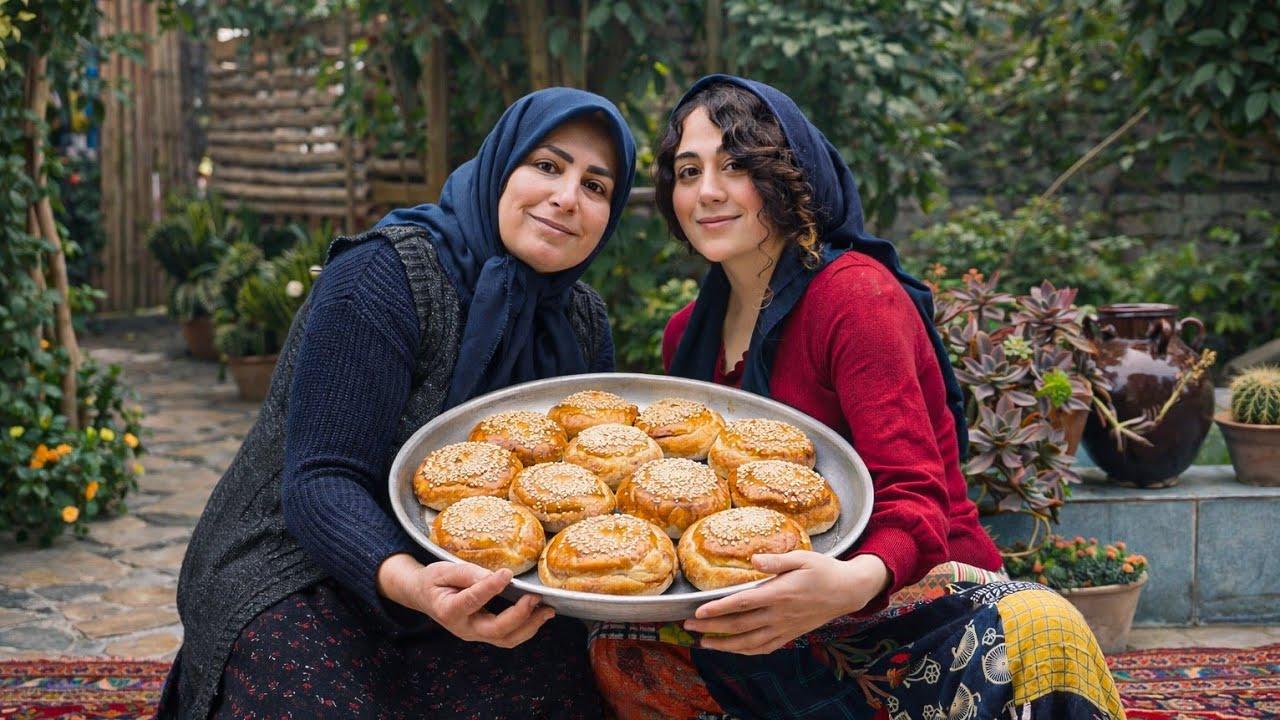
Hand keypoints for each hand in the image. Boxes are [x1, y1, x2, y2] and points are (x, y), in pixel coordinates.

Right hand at [376, 553, 553, 646]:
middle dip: (519, 616)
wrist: (424, 596)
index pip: (472, 601)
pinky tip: (539, 614)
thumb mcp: (444, 571)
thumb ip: (467, 574)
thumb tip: (494, 577)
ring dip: (530, 626)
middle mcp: (464, 628)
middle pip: (495, 630)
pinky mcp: (485, 633)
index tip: (507, 573)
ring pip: (506, 639)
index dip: (490, 588)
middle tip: (535, 597)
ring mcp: (475, 634)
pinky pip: (508, 637)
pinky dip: (527, 627)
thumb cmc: (434, 581)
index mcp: (449, 610)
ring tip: (547, 610)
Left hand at [683, 552, 889, 654]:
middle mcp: (780, 614)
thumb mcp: (803, 557)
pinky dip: (746, 651)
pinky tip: (732, 650)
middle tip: (688, 625)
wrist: (848, 591)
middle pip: (739, 625)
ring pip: (749, 642)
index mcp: (780, 593)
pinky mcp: (790, 634)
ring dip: (724, 645)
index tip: (699, 611)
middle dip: (712, 627)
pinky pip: (764, 648)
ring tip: (703, 643)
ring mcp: (785, 627)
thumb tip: (754, 559)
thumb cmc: (824, 570)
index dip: (719, 609)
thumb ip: (777, 560)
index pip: (743, 603)